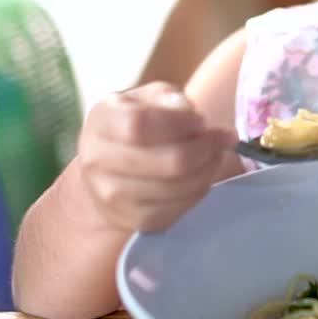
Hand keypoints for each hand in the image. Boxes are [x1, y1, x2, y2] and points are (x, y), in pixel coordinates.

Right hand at [74, 82, 233, 232]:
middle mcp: (96, 160)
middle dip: (206, 149)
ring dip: (207, 170)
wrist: (107, 166)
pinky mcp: (130, 220)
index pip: (141, 124)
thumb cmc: (135, 122)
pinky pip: (176, 210)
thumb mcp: (149, 98)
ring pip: (177, 188)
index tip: (201, 120)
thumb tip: (196, 120)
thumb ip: (171, 100)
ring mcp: (110, 195)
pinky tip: (201, 176)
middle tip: (221, 139)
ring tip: (214, 155)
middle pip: (169, 162)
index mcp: (101, 120)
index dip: (180, 124)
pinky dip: (198, 192)